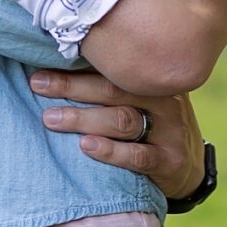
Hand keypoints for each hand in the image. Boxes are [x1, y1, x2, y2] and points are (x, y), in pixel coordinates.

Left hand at [30, 70, 205, 198]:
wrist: (188, 165)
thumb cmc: (149, 122)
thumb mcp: (139, 97)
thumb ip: (110, 81)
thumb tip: (57, 60)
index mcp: (153, 77)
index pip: (112, 66)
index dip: (74, 66)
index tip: (39, 67)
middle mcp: (165, 99)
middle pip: (114, 89)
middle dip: (71, 87)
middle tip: (38, 86)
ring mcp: (170, 130)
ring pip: (123, 120)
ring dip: (83, 119)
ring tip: (51, 119)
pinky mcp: (170, 161)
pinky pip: (138, 155)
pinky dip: (110, 151)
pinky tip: (86, 146)